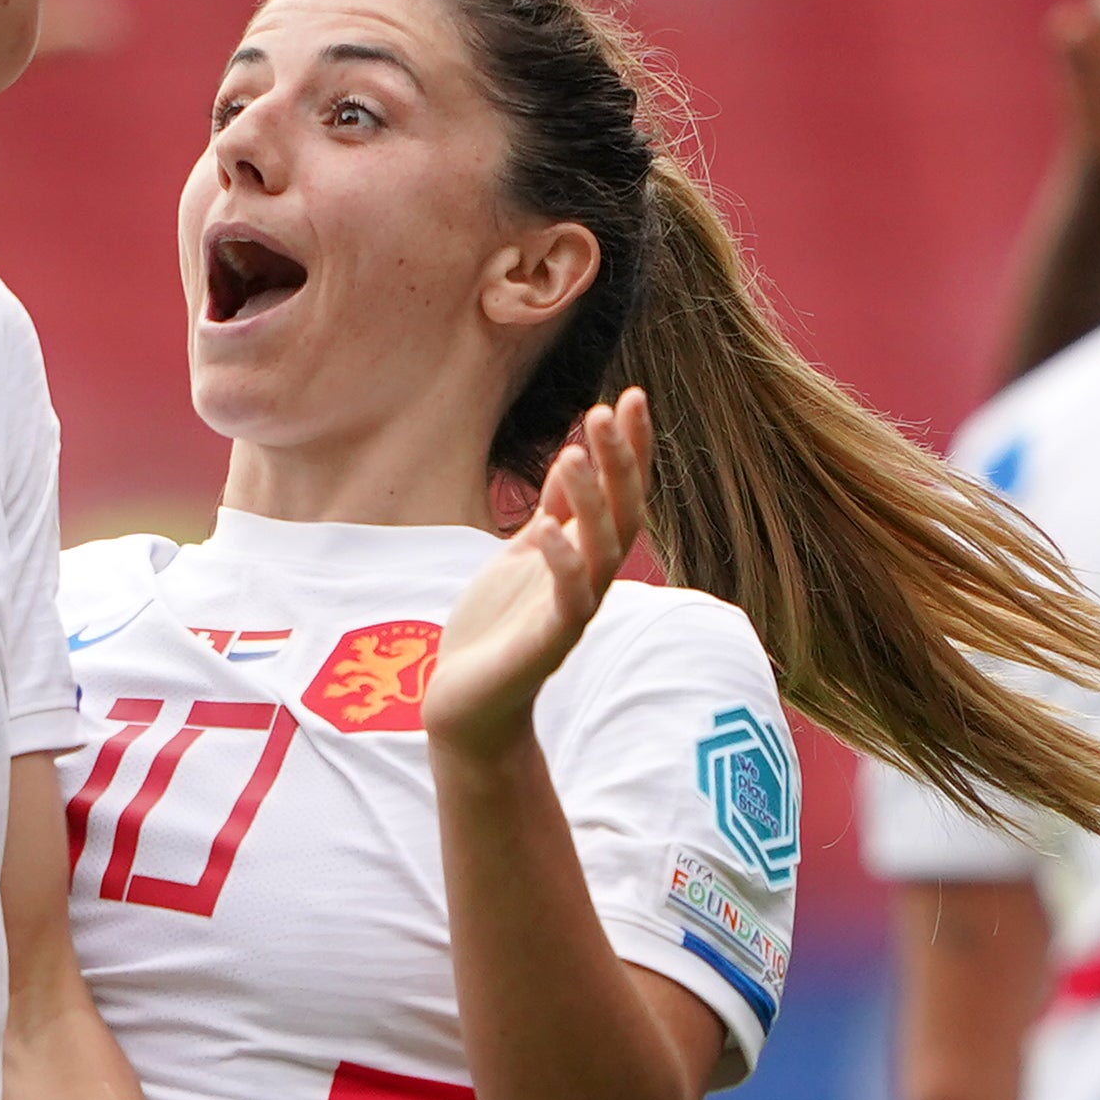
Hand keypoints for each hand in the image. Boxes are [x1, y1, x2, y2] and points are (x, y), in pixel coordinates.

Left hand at [424, 387, 653, 764]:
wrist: (468, 704)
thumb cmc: (496, 628)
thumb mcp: (521, 555)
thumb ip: (551, 515)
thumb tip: (573, 459)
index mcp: (584, 556)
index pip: (620, 493)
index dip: (629, 447)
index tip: (630, 395)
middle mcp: (589, 581)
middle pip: (623, 514)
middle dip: (619, 462)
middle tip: (609, 410)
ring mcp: (572, 613)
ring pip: (599, 552)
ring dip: (589, 503)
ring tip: (571, 453)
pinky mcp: (548, 644)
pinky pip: (567, 600)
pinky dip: (559, 562)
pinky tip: (544, 527)